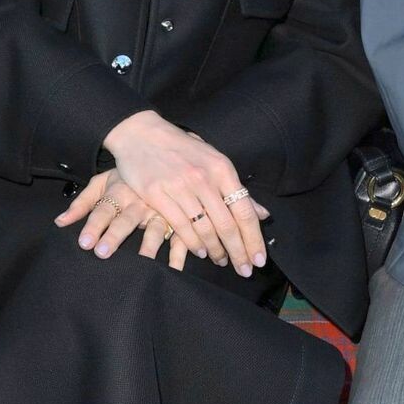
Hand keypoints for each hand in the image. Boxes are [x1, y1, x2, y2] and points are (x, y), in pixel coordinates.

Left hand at [56, 169, 189, 271]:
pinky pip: (180, 238)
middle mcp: (140, 202)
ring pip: (155, 229)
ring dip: (148, 246)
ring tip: (143, 263)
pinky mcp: (177, 220)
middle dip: (114, 236)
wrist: (160, 156)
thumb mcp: (101, 183)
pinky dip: (179, 254)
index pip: (103, 211)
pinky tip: (174, 269)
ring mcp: (161, 211)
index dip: (94, 226)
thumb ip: (81, 203)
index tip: (84, 243)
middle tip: (102, 253)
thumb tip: (59, 222)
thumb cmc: (125, 177)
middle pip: (126, 220)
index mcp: (119, 192)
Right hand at [102, 111, 269, 274]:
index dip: (254, 240)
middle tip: (243, 270)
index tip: (259, 260)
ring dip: (215, 250)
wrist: (141, 134)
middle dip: (238, 253)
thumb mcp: (213, 161)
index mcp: (222, 169)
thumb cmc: (180, 149)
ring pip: (205, 229)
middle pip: (228, 225)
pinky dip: (192, 243)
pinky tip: (199, 252)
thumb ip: (236, 189)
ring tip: (221, 260)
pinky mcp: (157, 194)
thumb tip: (263, 214)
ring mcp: (180, 187)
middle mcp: (204, 179)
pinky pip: (180, 226)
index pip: (245, 211)